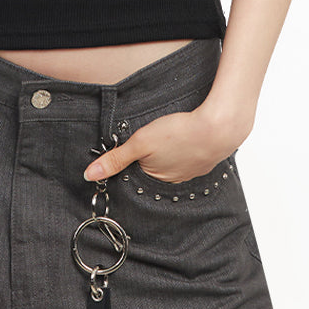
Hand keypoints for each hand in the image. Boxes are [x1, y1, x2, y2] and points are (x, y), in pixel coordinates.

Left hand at [83, 103, 252, 183]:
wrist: (219, 126)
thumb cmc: (179, 134)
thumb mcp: (140, 143)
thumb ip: (115, 159)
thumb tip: (89, 175)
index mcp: (156, 180)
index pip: (135, 174)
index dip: (131, 160)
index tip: (131, 148)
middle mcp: (173, 181)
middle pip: (154, 169)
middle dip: (150, 157)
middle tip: (153, 138)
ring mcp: (191, 172)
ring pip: (172, 163)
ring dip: (169, 152)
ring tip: (168, 136)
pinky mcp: (205, 160)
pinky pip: (189, 157)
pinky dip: (185, 148)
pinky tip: (184, 137)